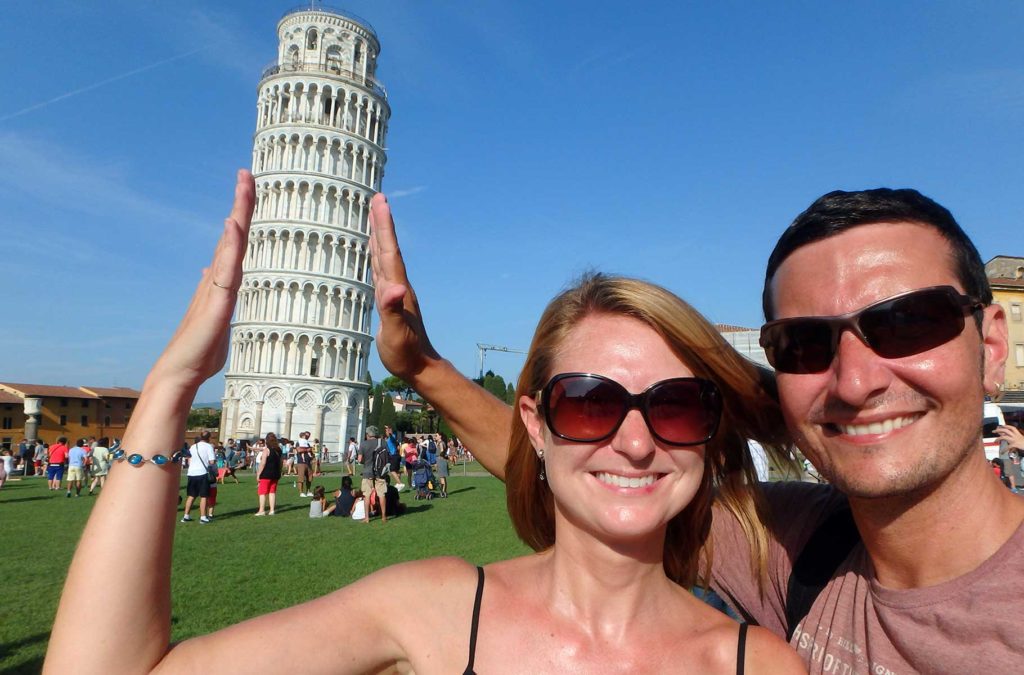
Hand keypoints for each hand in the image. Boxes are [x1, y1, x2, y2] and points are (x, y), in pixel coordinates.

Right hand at [148, 169, 255, 390]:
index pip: (235, 244)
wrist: (179, 374)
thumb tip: (212, 278)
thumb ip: (219, 298)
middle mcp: (216, 280)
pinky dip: (230, 248)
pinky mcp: (216, 305)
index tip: (247, 189)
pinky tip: (233, 226)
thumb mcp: (215, 319)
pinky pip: (226, 271)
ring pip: (230, 246)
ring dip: (238, 215)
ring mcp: (215, 290)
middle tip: (246, 172)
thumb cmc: (199, 352)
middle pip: (233, 235)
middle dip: (241, 204)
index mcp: (221, 283)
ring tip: (244, 185)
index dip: (241, 217)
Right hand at [368, 193, 440, 380]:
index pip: (389, 251)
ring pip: (384, 256)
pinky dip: (375, 256)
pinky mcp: (389, 300)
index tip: (380, 202)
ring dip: (379, 235)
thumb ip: (392, 310)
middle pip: (387, 248)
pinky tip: (372, 253)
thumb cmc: (405, 352)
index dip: (384, 227)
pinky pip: (380, 270)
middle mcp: (396, 285)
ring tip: (374, 216)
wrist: (418, 366)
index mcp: (397, 288)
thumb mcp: (395, 333)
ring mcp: (394, 292)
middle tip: (377, 198)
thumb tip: (394, 288)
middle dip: (382, 223)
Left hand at [995, 425, 1023, 449]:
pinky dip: (1004, 450)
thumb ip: (1013, 436)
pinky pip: (1008, 447)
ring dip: (998, 438)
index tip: (1001, 426)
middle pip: (1006, 430)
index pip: (1011, 428)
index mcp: (1017, 433)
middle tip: (993, 431)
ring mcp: (1015, 440)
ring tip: (995, 441)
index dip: (1006, 426)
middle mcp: (1016, 435)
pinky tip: (1002, 452)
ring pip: (1004, 437)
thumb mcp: (1019, 438)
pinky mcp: (1015, 444)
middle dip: (999, 430)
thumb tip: (1004, 434)